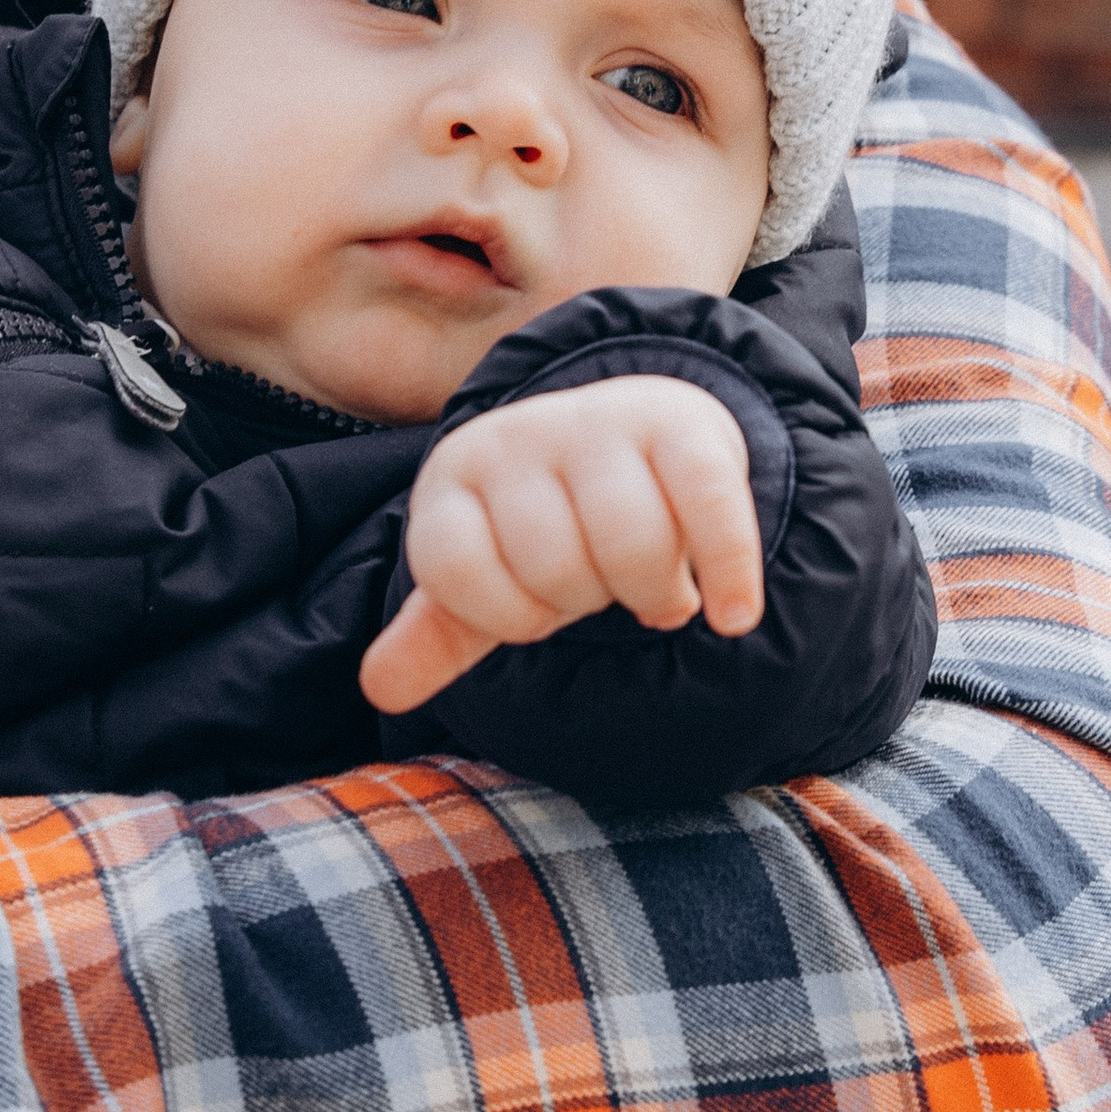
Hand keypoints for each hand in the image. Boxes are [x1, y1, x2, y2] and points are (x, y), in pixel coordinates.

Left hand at [360, 376, 763, 711]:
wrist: (633, 430)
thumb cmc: (551, 524)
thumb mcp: (487, 573)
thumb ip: (439, 632)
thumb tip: (378, 689)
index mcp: (455, 475)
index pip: (453, 571)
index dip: (504, 614)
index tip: (532, 606)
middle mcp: (520, 435)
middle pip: (553, 567)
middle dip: (583, 600)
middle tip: (599, 584)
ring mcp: (601, 422)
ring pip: (631, 545)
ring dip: (653, 593)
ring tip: (656, 588)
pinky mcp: (683, 426)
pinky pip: (709, 509)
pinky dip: (728, 573)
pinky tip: (732, 617)